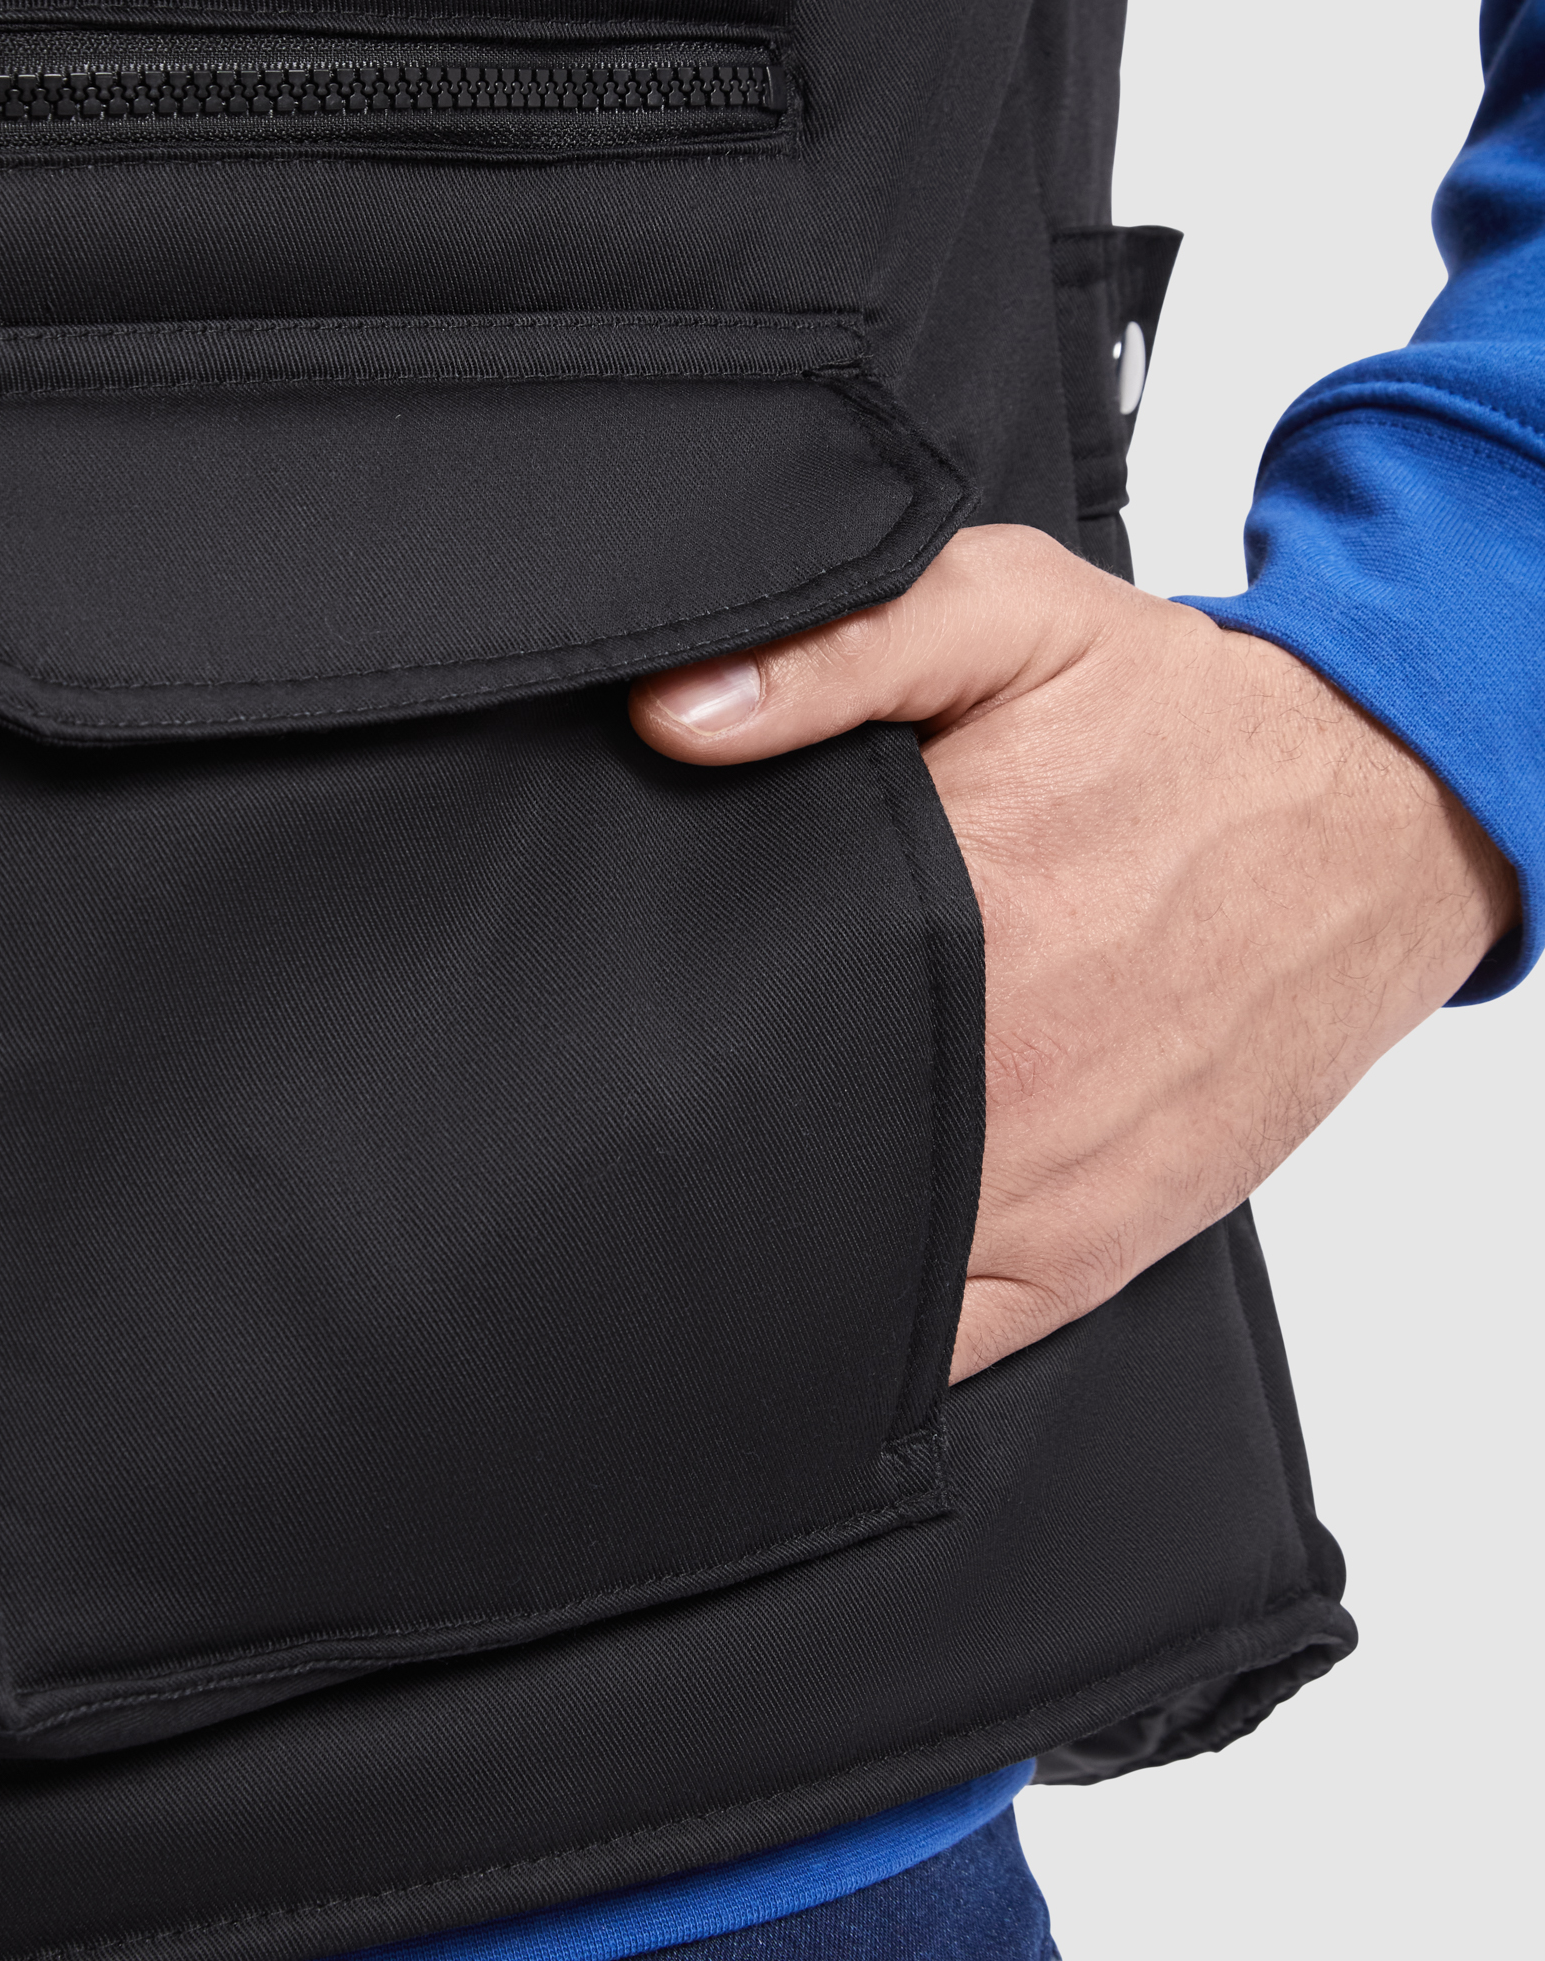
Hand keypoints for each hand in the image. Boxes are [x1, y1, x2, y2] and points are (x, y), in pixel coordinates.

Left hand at [629, 526, 1517, 1381]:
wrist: (1385, 821)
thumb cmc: (1185, 720)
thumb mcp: (1014, 614)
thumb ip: (839, 648)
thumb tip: (678, 710)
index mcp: (964, 924)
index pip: (739, 1021)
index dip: (643, 1040)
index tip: (576, 1039)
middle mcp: (999, 1082)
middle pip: (775, 1160)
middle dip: (683, 1146)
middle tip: (605, 1122)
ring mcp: (1046, 1188)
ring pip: (848, 1278)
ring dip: (760, 1255)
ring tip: (676, 1214)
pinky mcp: (1092, 1252)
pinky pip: (950, 1346)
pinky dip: (867, 1343)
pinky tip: (797, 1301)